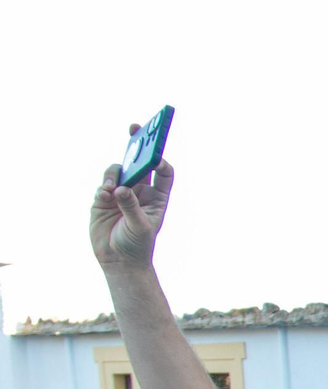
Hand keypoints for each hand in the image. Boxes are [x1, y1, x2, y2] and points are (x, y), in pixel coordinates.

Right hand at [90, 136, 173, 268]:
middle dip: (137, 145)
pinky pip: (103, 185)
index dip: (161, 161)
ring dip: (114, 175)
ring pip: (118, 171)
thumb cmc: (137, 245)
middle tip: (134, 127)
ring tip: (110, 190)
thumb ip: (131, 207)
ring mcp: (121, 193)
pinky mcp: (103, 199)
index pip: (164, 173)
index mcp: (157, 198)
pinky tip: (104, 198)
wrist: (118, 261)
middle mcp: (140, 192)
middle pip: (139, 164)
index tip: (156, 156)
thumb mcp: (139, 227)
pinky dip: (103, 189)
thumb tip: (121, 189)